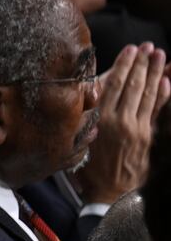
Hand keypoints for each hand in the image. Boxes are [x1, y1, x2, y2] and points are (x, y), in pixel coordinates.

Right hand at [75, 43, 170, 204]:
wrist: (107, 193)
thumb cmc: (89, 168)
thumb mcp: (79, 139)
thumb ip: (88, 116)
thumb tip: (93, 92)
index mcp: (99, 119)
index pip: (114, 85)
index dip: (123, 65)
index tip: (130, 50)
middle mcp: (119, 121)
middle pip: (132, 85)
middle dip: (142, 64)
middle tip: (148, 47)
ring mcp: (136, 129)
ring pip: (146, 95)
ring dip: (154, 73)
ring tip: (159, 56)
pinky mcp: (148, 137)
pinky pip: (157, 111)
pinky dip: (162, 95)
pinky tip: (167, 82)